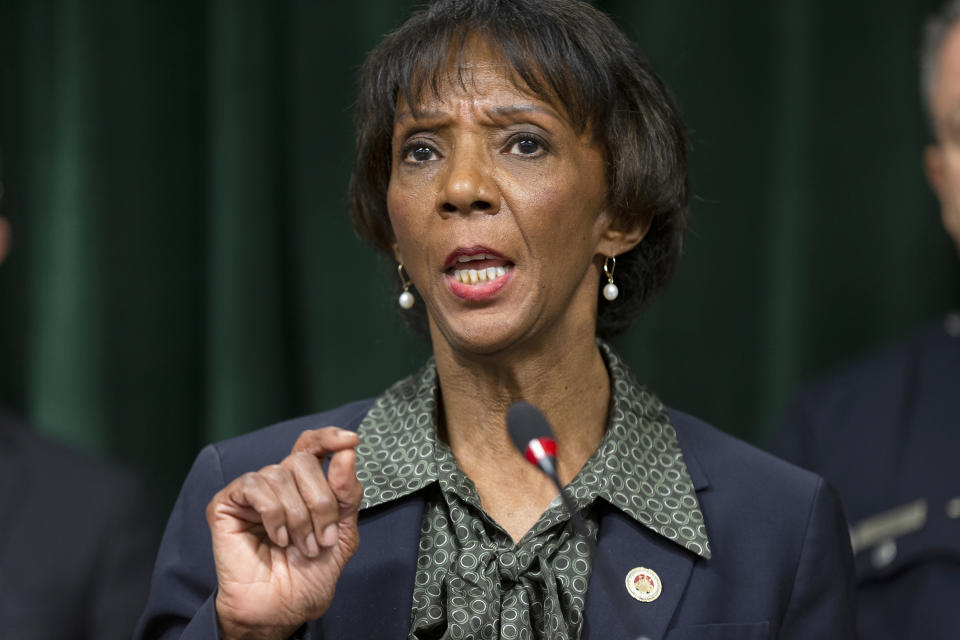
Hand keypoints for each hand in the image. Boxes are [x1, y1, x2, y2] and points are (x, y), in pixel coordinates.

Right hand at [206, 427, 361, 638]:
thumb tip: (347, 452)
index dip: (329, 437)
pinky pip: (255, 486)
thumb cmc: (309, 575)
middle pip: (302, 460)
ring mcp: (252, 493)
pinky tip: (277, 538)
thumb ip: (347, 493)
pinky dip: (273, 513)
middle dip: (321, 501)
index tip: (351, 441)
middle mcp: (278, 483)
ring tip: (300, 546)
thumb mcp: (343, 533)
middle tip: (322, 538)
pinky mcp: (226, 504)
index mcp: (304, 485)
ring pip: (280, 475)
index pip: (312, 444)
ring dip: (298, 516)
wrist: (282, 609)